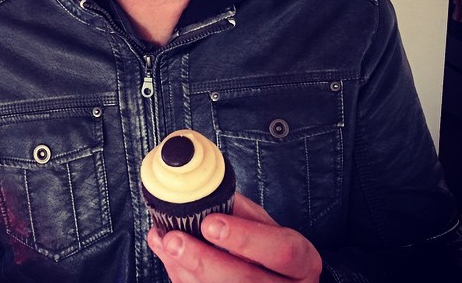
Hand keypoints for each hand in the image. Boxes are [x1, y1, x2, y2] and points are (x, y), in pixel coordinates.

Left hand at [147, 192, 321, 281]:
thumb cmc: (269, 249)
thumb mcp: (265, 226)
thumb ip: (240, 211)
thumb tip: (202, 192)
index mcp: (302, 263)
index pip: (282, 251)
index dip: (245, 237)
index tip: (210, 222)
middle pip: (246, 281)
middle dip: (204, 260)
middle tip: (175, 239)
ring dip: (185, 271)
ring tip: (164, 244)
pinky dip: (183, 280)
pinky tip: (169, 258)